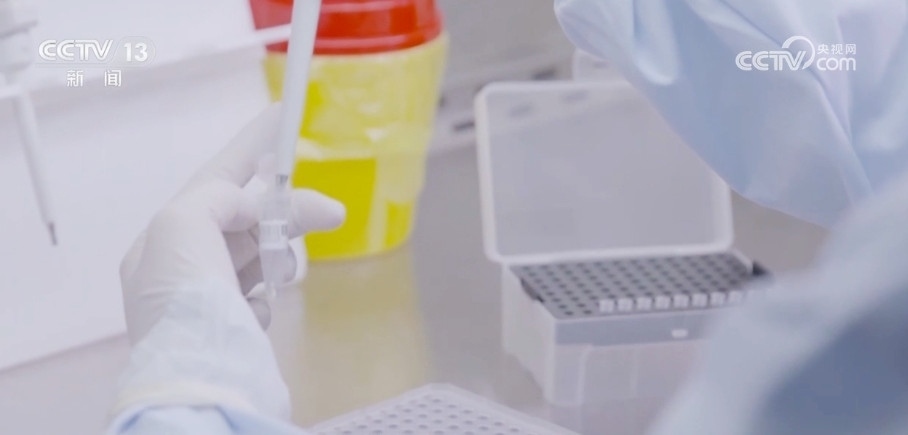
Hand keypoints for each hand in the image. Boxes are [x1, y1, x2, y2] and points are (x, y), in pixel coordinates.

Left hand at [119, 104, 344, 343]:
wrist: (201, 384)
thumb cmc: (184, 301)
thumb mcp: (179, 226)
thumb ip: (213, 197)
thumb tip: (246, 206)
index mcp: (162, 241)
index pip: (213, 181)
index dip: (249, 148)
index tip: (278, 118)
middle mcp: (181, 269)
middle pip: (244, 219)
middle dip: (286, 210)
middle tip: (330, 212)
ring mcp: (208, 301)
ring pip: (258, 255)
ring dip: (281, 254)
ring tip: (289, 271)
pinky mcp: (233, 329)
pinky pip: (261, 294)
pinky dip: (268, 294)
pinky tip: (261, 309)